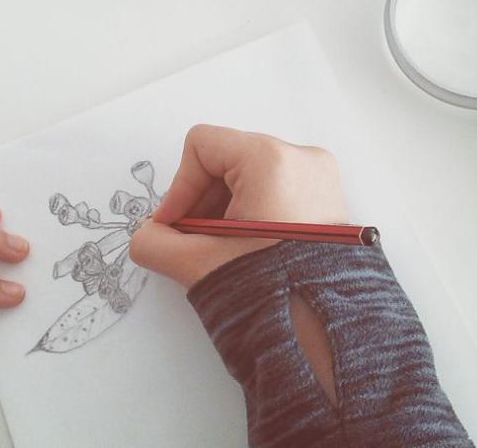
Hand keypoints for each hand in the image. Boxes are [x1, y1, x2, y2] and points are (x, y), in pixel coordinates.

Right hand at [129, 125, 348, 287]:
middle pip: (227, 159)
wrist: (328, 330)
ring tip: (223, 248)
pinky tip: (246, 247)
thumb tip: (148, 235)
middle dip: (203, 201)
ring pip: (251, 174)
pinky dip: (254, 211)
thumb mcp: (198, 263)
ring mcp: (320, 175)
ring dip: (226, 208)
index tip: (175, 225)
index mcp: (271, 159)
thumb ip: (155, 243)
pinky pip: (277, 187)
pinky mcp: (328, 195)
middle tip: (194, 240)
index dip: (180, 186)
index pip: (202, 146)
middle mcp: (301, 157)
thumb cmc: (270, 290)